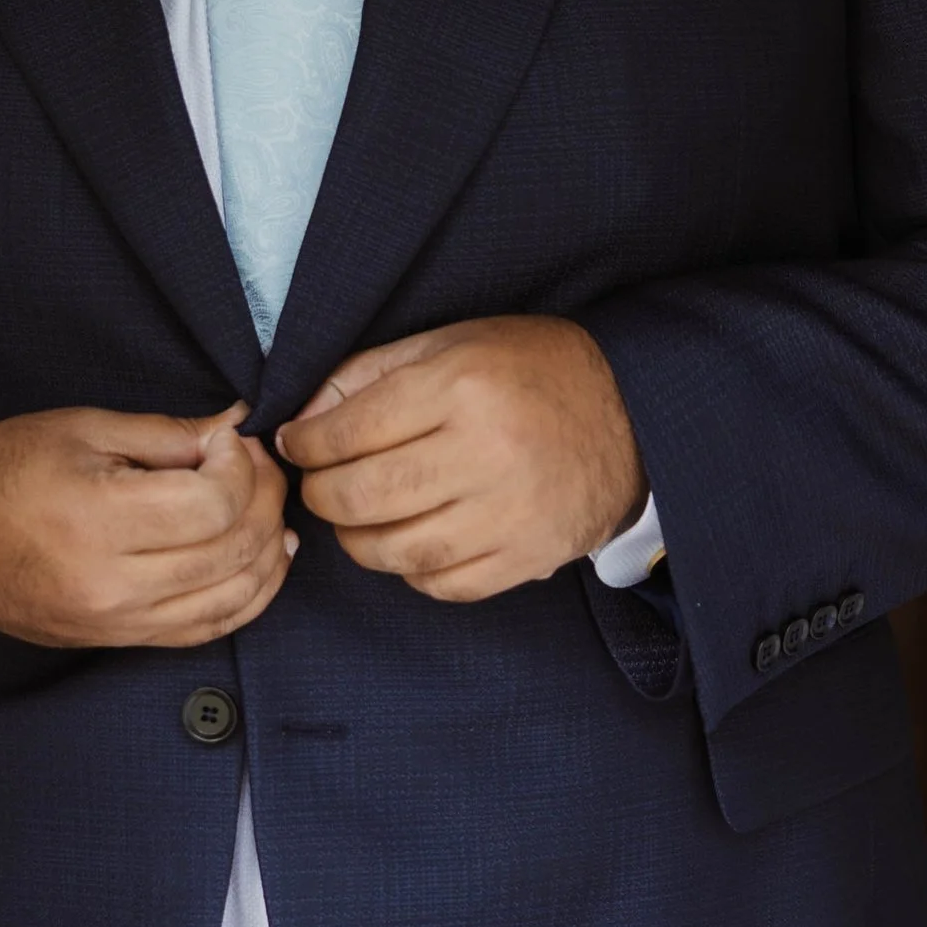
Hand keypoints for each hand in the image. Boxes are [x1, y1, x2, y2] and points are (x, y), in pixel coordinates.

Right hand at [0, 401, 294, 649]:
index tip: (230, 438)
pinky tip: (261, 560)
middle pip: (233, 549)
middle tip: (257, 464)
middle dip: (264, 498)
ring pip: (234, 597)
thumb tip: (235, 428)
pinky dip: (249, 595)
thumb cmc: (3, 473)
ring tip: (269, 507)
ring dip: (269, 549)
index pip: (213, 504)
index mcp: (97, 519)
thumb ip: (166, 433)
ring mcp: (118, 622)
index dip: (241, 465)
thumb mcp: (80, 430)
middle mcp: (112, 583)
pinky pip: (208, 628)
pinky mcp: (120, 641)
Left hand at [277, 317, 643, 602]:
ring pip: (395, 549)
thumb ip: (370, 373)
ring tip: (356, 517)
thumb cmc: (529, 370)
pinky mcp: (528, 556)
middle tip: (319, 484)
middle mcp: (485, 451)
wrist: (629, 412)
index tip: (296, 445)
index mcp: (462, 385)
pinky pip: (443, 585)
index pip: (348, 430)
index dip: (306, 443)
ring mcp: (509, 512)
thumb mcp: (451, 342)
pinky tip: (409, 542)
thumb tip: (303, 418)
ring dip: (357, 539)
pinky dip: (412, 571)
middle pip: (361, 496)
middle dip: (321, 493)